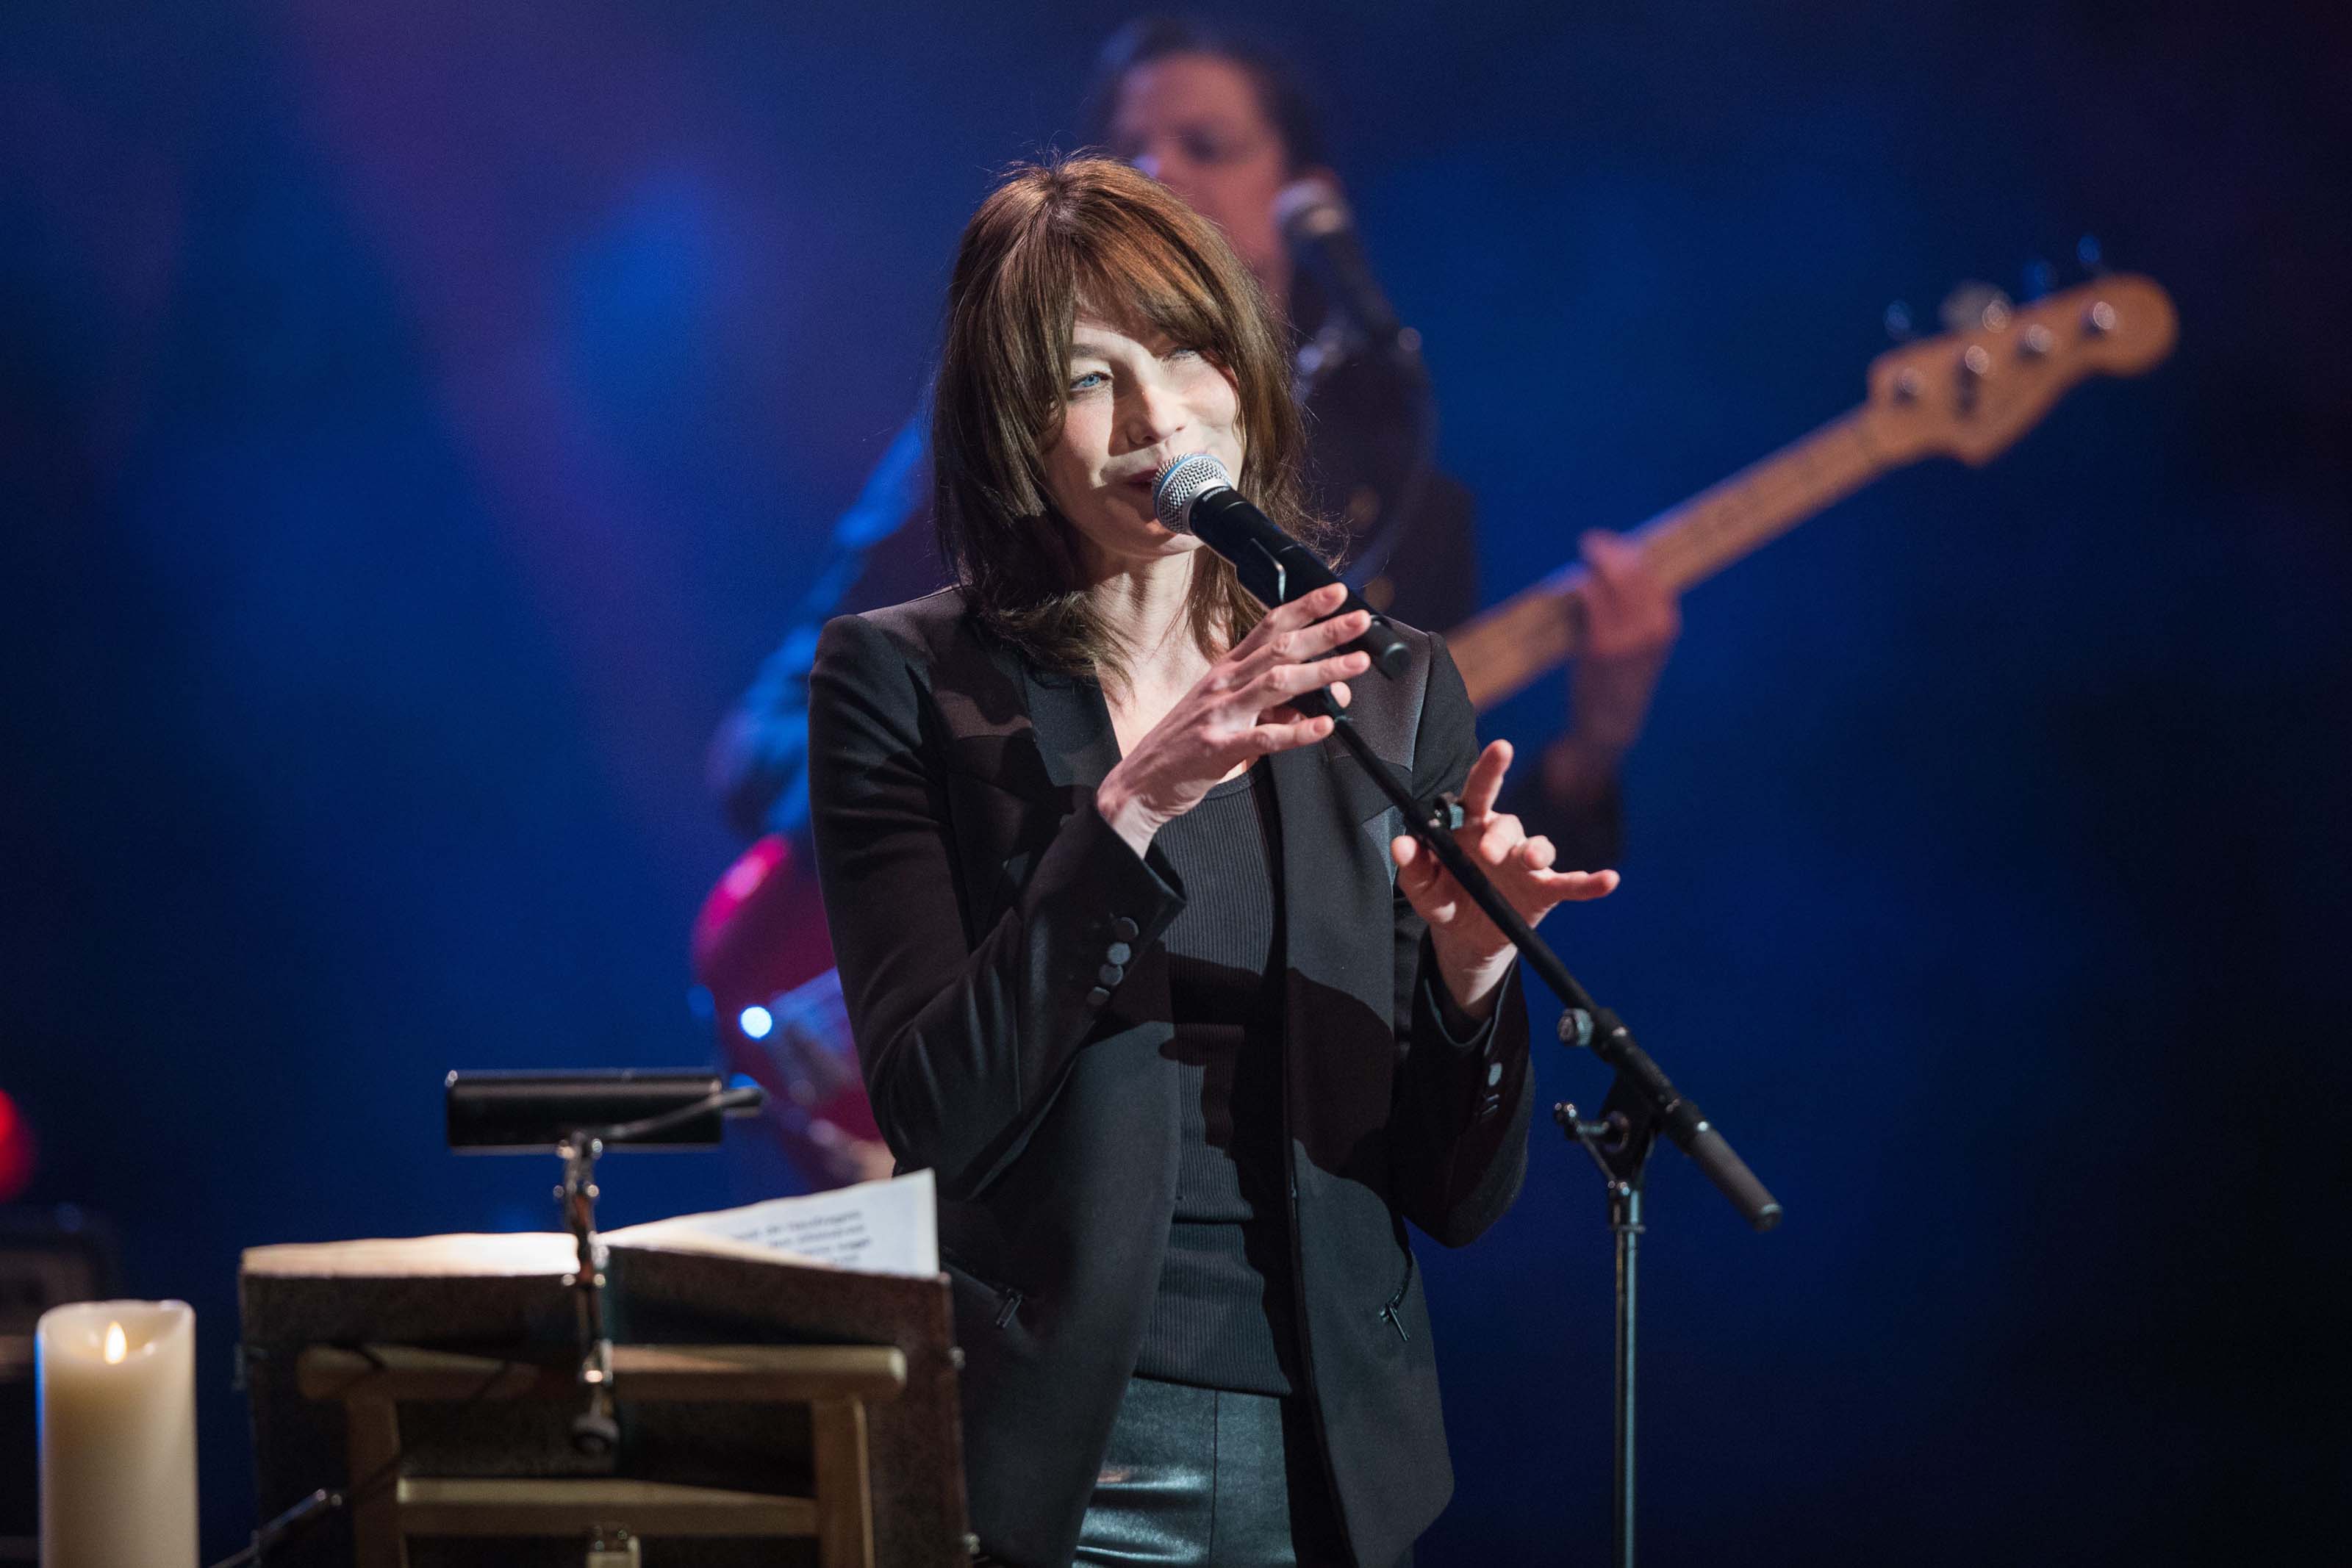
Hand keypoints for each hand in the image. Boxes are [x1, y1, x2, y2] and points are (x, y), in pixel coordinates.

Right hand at [1096, 583, 1369, 854]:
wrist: (1140, 782)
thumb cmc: (1186, 745)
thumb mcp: (1229, 714)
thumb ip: (1273, 706)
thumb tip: (1319, 701)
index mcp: (1226, 670)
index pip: (1269, 627)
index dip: (1304, 607)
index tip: (1336, 593)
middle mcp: (1224, 684)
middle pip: (1280, 648)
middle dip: (1324, 632)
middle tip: (1359, 620)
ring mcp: (1220, 713)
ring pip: (1278, 683)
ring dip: (1321, 672)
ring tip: (1355, 665)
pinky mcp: (1219, 747)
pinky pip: (1265, 738)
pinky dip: (1297, 732)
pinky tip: (1324, 726)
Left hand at [1393, 739, 1619, 1018]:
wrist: (1467, 939)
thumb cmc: (1445, 899)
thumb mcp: (1422, 890)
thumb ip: (1412, 867)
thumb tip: (1401, 844)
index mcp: (1470, 829)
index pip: (1478, 792)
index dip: (1491, 769)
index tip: (1503, 748)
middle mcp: (1502, 839)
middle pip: (1507, 824)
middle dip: (1500, 836)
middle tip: (1488, 855)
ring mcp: (1526, 864)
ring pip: (1538, 847)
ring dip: (1536, 851)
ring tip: (1530, 862)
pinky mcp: (1545, 890)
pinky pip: (1570, 883)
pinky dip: (1590, 883)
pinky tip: (1609, 880)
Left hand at [1547, 530, 1679, 807]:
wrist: (1611, 724)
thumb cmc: (1621, 680)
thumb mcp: (1643, 645)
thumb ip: (1636, 612)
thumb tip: (1613, 568)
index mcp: (1666, 624)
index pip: (1654, 573)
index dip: (1633, 552)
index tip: (1616, 542)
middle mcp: (1652, 627)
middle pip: (1634, 569)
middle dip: (1612, 548)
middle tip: (1592, 540)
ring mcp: (1627, 636)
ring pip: (1612, 578)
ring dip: (1596, 559)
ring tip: (1585, 552)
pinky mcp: (1600, 646)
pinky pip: (1590, 598)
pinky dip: (1581, 584)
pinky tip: (1575, 582)